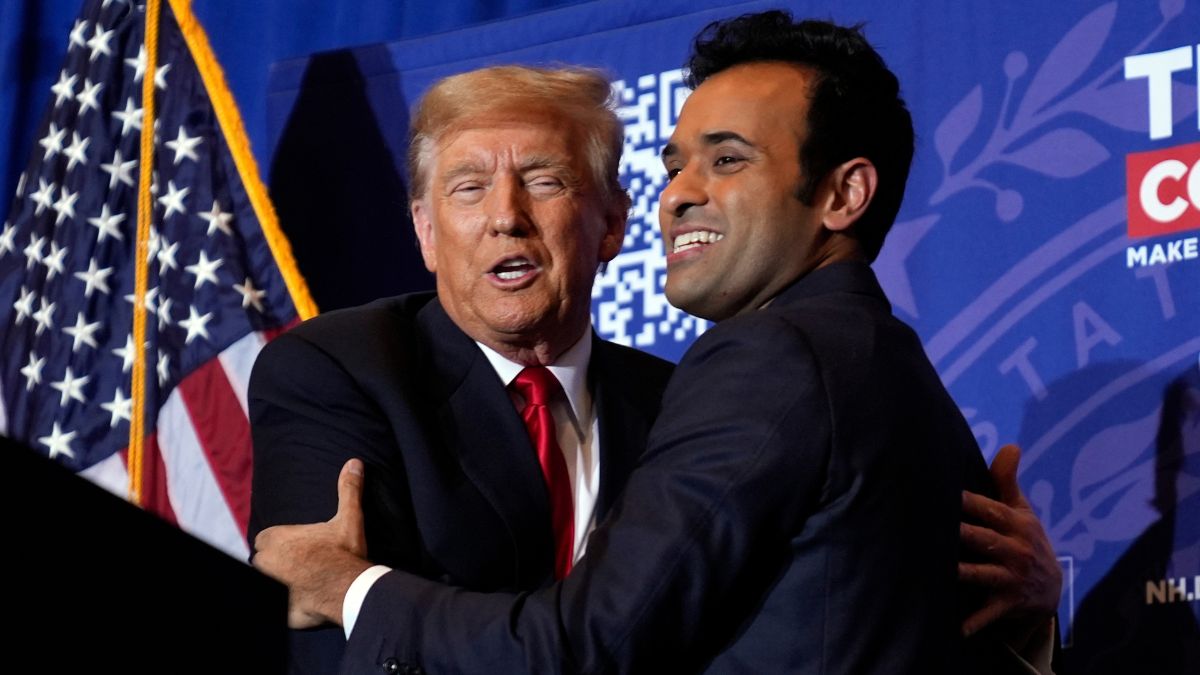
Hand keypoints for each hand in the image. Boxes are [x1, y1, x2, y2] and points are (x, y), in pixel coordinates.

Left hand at [253, 458, 372, 628]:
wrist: (346, 589)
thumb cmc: (343, 552)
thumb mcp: (349, 518)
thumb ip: (348, 490)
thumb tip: (354, 462)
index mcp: (276, 538)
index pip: (266, 539)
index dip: (281, 543)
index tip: (298, 547)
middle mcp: (265, 561)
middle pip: (263, 560)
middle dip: (276, 563)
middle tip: (301, 566)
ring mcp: (269, 586)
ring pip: (265, 581)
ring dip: (276, 581)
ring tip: (298, 584)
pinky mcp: (276, 607)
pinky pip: (273, 605)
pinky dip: (282, 604)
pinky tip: (297, 602)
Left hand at [960, 445, 1061, 642]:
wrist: (1051, 589)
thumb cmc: (1024, 539)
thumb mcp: (1020, 511)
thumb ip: (1007, 480)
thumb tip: (1010, 444)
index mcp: (1017, 524)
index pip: (991, 510)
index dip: (969, 502)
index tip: (944, 491)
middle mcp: (1016, 550)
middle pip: (985, 540)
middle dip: (964, 534)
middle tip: (934, 525)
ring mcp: (1012, 578)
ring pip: (984, 574)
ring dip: (964, 572)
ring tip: (942, 568)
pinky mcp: (1007, 603)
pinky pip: (990, 613)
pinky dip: (975, 622)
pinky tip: (956, 627)